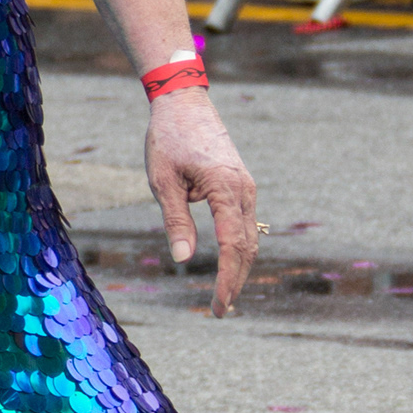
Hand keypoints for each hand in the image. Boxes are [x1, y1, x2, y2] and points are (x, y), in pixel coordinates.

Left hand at [145, 90, 256, 317]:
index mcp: (224, 188)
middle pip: (247, 246)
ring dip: (239, 267)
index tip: (218, 305)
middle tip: (219, 311)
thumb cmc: (167, 138)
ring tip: (224, 295)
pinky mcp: (240, 184)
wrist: (183, 102)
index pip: (232, 245)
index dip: (226, 279)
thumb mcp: (162, 181)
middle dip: (235, 281)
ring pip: (250, 236)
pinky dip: (239, 247)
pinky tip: (228, 264)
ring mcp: (245, 186)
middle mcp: (243, 189)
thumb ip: (175, 220)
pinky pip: (244, 222)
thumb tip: (183, 259)